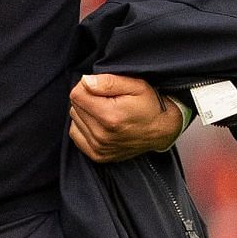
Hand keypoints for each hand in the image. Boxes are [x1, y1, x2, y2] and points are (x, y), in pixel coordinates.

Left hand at [67, 73, 186, 164]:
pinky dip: (84, 127)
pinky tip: (99, 123)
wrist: (161, 131)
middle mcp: (102, 135)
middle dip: (87, 100)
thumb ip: (108, 82)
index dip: (87, 86)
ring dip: (85, 114)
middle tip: (107, 100)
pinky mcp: (97, 155)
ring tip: (105, 112)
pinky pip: (76, 135)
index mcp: (110, 116)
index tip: (101, 89)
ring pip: (74, 120)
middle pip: (75, 107)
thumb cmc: (150, 106)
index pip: (76, 95)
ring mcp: (99, 148)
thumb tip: (84, 81)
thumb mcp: (136, 86)